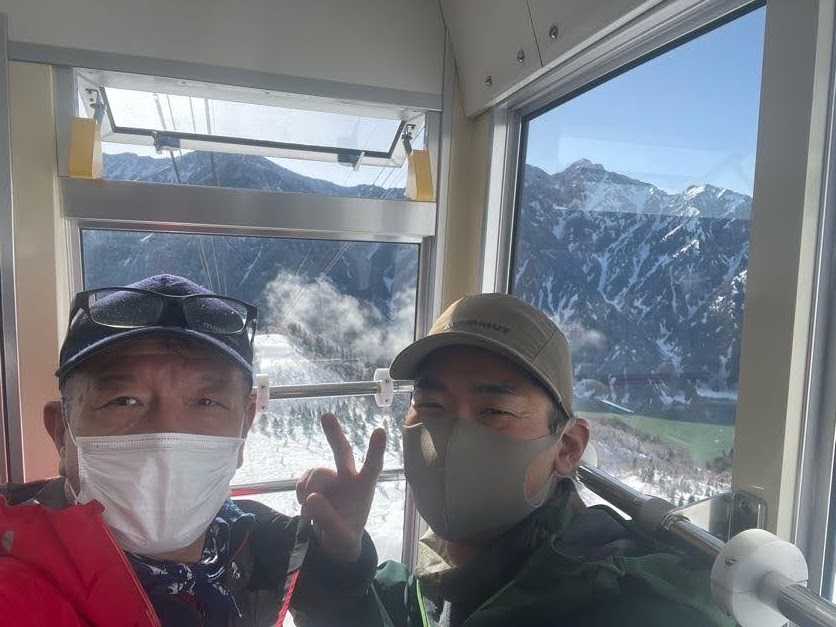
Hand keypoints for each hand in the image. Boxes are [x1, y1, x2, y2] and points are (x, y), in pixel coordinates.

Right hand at [296, 413, 385, 561]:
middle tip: (326, 417)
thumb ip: (327, 519)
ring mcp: (331, 478)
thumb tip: (311, 498)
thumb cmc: (345, 536)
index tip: (380, 431)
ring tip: (309, 512)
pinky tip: (305, 505)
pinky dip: (300, 492)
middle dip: (334, 435)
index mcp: (363, 488)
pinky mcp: (315, 482)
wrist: (333, 543)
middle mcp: (348, 477)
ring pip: (315, 472)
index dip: (375, 450)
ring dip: (308, 488)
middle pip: (342, 452)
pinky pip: (303, 480)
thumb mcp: (340, 537)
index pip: (372, 466)